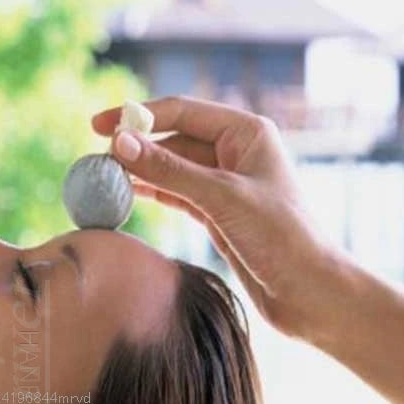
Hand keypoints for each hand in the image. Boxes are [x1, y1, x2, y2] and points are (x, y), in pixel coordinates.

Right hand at [93, 95, 354, 344]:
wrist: (309, 293)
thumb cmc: (280, 239)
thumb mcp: (220, 199)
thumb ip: (169, 171)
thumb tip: (120, 143)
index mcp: (247, 132)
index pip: (182, 111)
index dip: (137, 116)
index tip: (97, 125)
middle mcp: (236, 152)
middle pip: (173, 139)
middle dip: (135, 147)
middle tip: (94, 160)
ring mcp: (226, 184)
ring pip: (172, 169)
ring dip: (140, 172)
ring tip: (102, 178)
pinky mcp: (218, 214)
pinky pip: (177, 194)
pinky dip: (152, 194)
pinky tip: (127, 195)